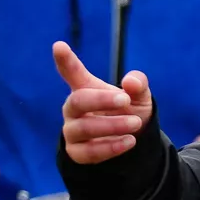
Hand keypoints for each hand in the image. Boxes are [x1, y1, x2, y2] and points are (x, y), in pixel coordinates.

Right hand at [53, 42, 153, 164]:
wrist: (132, 142)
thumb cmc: (129, 112)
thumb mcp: (139, 96)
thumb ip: (138, 85)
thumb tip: (131, 83)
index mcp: (85, 88)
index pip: (71, 72)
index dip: (65, 60)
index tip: (59, 46)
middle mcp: (74, 109)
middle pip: (77, 101)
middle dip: (101, 100)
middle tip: (125, 100)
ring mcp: (72, 131)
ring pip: (84, 128)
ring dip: (111, 125)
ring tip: (135, 123)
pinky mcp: (77, 153)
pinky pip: (88, 152)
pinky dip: (110, 147)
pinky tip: (129, 141)